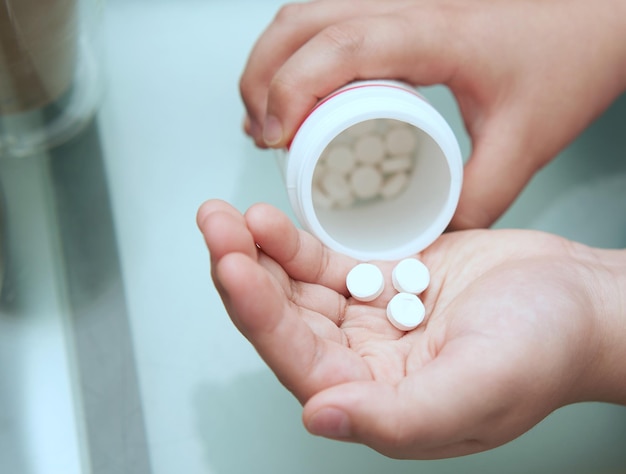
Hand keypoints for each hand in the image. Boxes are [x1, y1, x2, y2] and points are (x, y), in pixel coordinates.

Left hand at [197, 199, 625, 458]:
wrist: (581, 300)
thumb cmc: (546, 349)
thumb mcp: (478, 387)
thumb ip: (399, 415)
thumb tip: (318, 417)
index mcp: (378, 400)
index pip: (299, 360)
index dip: (259, 315)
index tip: (231, 265)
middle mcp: (364, 364)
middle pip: (285, 320)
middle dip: (244, 274)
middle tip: (215, 226)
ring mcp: (370, 319)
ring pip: (296, 290)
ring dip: (258, 254)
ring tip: (225, 216)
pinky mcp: (381, 280)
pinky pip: (325, 264)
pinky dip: (293, 244)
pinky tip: (268, 221)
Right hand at [240, 0, 625, 227]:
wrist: (598, 9)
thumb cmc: (569, 59)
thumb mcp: (526, 142)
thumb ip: (478, 200)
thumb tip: (430, 240)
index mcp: (434, 32)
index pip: (336, 48)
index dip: (290, 89)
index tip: (274, 137)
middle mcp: (407, 2)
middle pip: (299, 21)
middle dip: (262, 76)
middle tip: (262, 132)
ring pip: (304, 9)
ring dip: (272, 59)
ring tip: (270, 115)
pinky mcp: (401, 2)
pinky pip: (326, 11)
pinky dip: (296, 47)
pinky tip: (301, 84)